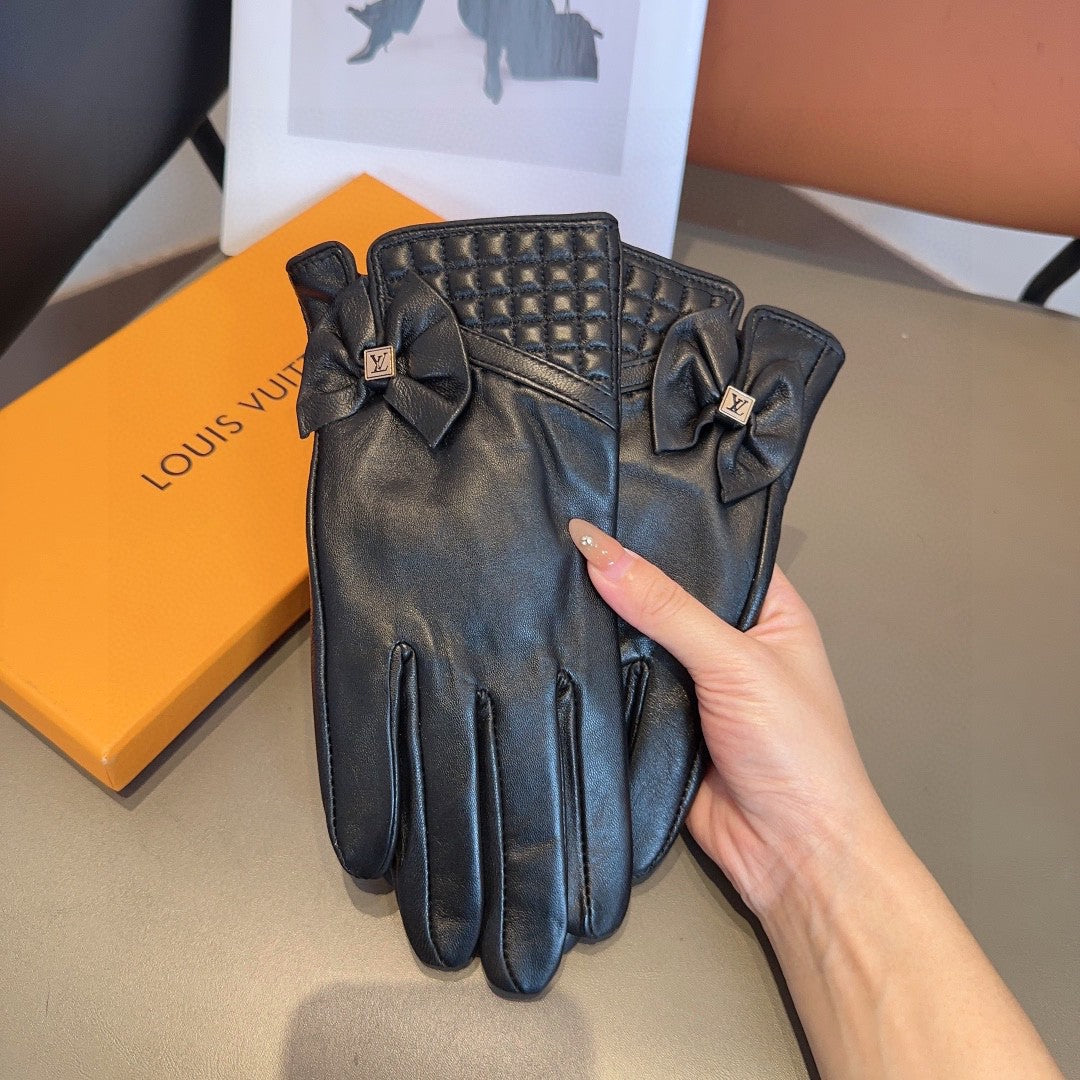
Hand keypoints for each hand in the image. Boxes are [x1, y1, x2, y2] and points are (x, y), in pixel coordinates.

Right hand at [570, 519, 886, 916]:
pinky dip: (593, 668)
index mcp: (767, 609)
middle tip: (559, 527)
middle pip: (665, 593)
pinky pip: (619, 683)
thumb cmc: (794, 749)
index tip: (605, 493)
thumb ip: (666, 608)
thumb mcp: (735, 663)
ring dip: (601, 619)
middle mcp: (728, 639)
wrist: (790, 855)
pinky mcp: (658, 720)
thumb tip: (598, 551)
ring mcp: (691, 681)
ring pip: (636, 638)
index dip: (665, 524)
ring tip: (544, 567)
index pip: (712, 549)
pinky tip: (551, 633)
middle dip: (621, 571)